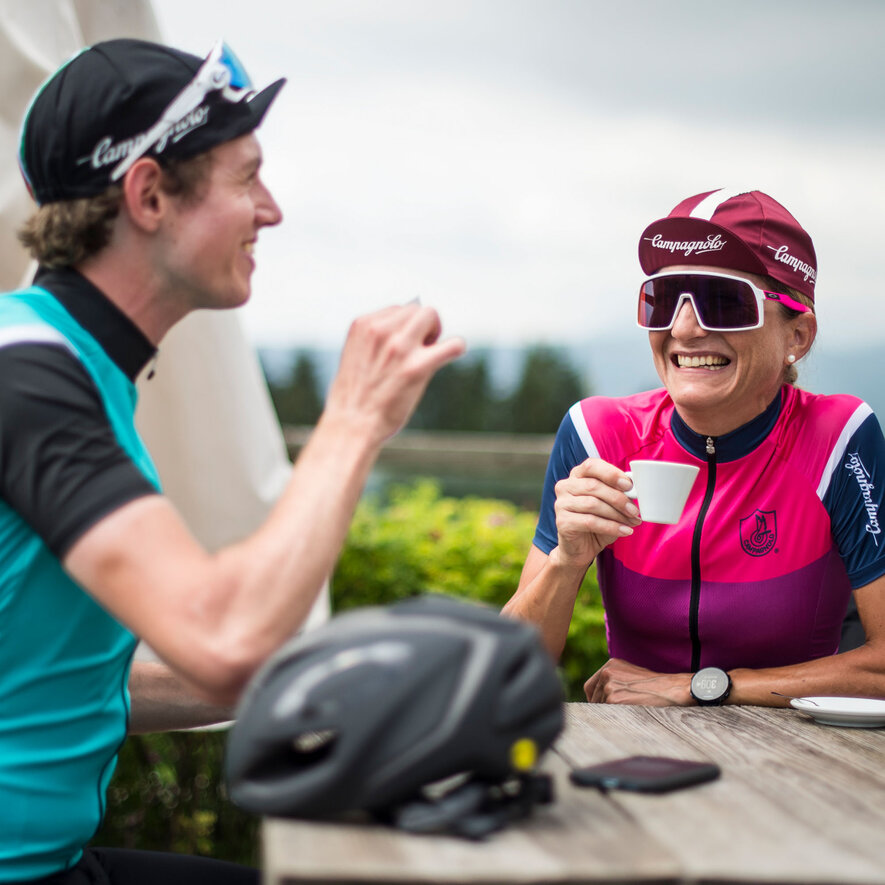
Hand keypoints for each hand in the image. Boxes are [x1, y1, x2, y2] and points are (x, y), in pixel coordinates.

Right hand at [325, 302, 464, 443]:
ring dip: (436, 332)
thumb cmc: (356, 396)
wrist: (352, 426)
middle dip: (422, 325)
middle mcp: (380, 331)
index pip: (396, 309)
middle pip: (416, 309)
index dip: (405, 327)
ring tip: (429, 352)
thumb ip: (377, 338)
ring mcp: (399, 348)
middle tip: (422, 347)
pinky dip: (455, 348)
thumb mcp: (357, 355)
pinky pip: (452, 344)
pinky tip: (450, 355)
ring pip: (431, 316)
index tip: (404, 345)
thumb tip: (407, 327)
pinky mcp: (417, 368)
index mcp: (363, 325)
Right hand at [552, 458, 641, 568]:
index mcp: (577, 476)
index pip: (592, 465)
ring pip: (593, 504)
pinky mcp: (562, 521)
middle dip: (618, 498)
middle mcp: (565, 486)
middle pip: (594, 486)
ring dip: (617, 514)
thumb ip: (618, 493)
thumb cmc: (597, 522)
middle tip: (634, 510)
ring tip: (631, 522)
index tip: (629, 486)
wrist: (580, 548)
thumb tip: (635, 490)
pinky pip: (590, 521)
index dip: (611, 474)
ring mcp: (561, 504)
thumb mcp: (610, 505)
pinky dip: (611, 527)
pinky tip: (624, 531)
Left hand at [584, 658, 692, 705]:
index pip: (591, 686)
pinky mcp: (614, 698)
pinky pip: (607, 713)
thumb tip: (600, 696)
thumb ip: (615, 680)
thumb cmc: (654, 685)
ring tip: (628, 711)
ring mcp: (609, 685)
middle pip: (594, 697)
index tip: (601, 707)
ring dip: (610, 712)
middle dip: (603, 706)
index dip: (595, 698)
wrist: (671, 689)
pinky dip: (615, 716)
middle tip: (618, 713)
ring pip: (600, 706)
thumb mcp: (631, 674)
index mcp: (610, 665)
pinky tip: (628, 715)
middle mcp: (607, 672)